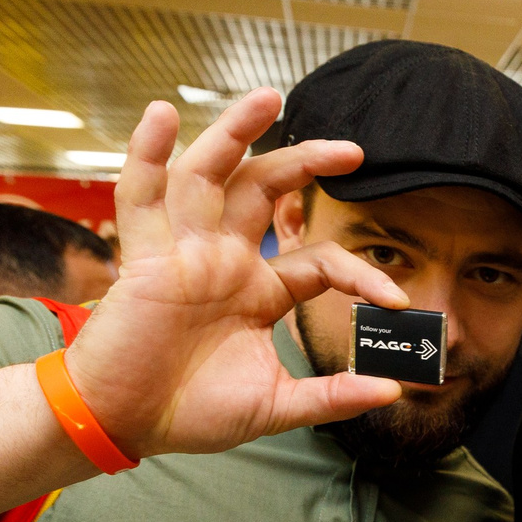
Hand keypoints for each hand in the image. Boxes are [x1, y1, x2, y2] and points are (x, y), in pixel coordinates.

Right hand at [58, 91, 412, 458]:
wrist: (126, 425)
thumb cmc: (192, 412)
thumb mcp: (275, 406)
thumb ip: (331, 397)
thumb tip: (391, 391)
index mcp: (260, 290)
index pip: (320, 260)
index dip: (361, 273)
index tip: (395, 301)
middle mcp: (224, 258)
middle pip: (266, 189)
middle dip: (306, 161)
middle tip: (353, 150)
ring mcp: (183, 251)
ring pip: (209, 174)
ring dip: (235, 132)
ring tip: (268, 96)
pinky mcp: (143, 256)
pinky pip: (141, 195)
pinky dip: (146, 153)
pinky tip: (162, 116)